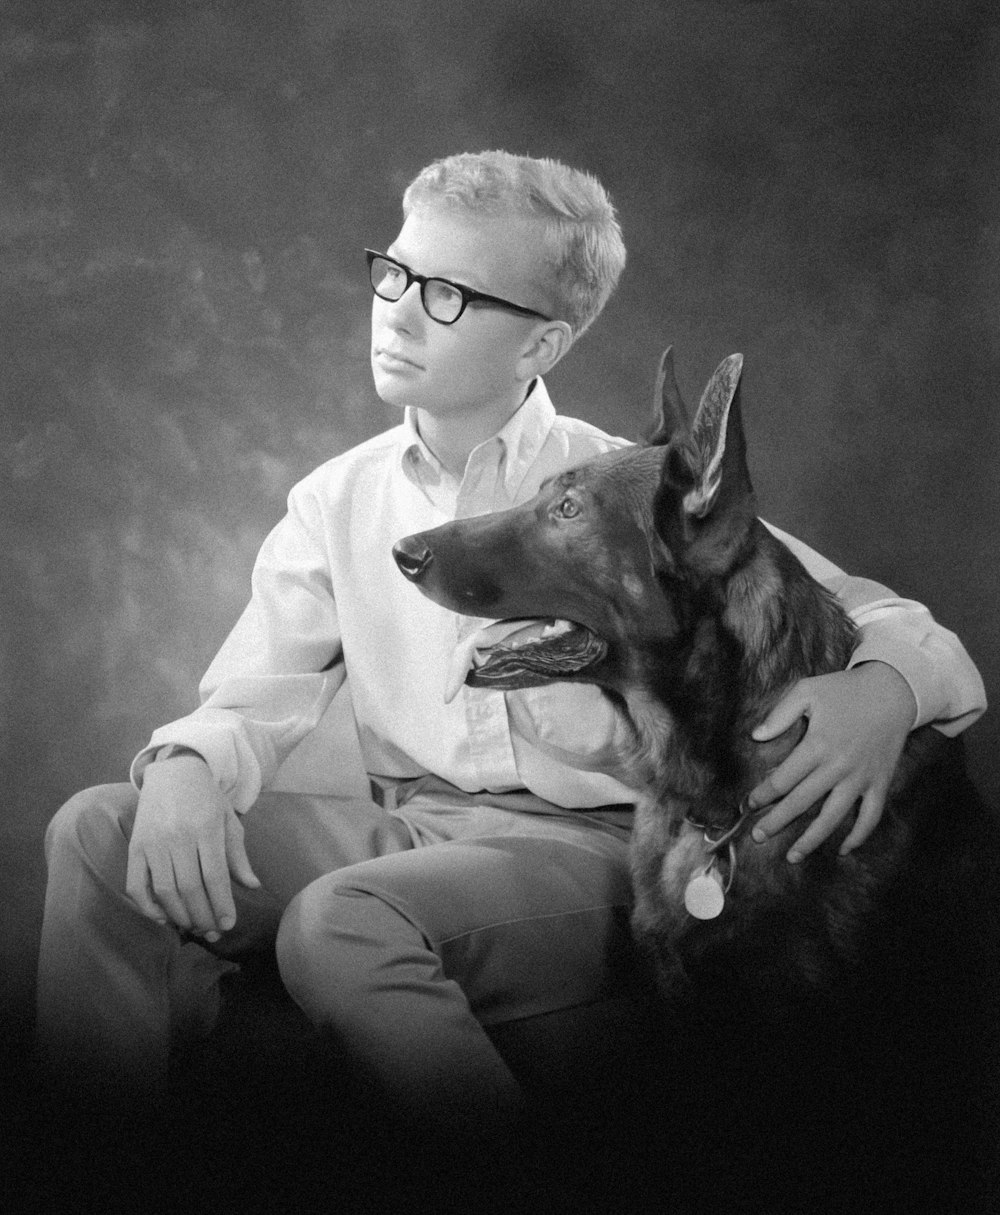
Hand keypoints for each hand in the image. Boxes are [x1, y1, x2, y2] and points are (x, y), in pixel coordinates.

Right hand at [126, 755, 260, 940]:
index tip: (228, 924)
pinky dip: (147, 907)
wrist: (173, 772)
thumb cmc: (206, 798)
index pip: (214, 876)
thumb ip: (238, 854)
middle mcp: (178, 837)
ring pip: (164, 890)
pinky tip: (164, 917)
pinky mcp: (135, 847)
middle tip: (212, 931)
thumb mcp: (228, 820)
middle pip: (189, 888)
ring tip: (194, 927)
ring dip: (179, 916)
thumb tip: (252, 885)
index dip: (221, 904)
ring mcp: (153, 843)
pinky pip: (136, 885)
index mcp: (206, 829)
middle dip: (202, 916)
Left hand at [747, 662, 915, 862]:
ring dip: (811, 840)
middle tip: (758, 836)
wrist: (893, 691)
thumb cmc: (844, 690)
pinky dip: (858, 836)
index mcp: (817, 746)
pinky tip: (842, 849)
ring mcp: (860, 779)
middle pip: (801, 803)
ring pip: (833, 818)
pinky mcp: (879, 783)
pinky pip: (870, 817)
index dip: (763, 794)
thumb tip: (755, 736)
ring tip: (792, 857)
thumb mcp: (807, 690)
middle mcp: (838, 767)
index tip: (749, 803)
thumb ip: (779, 714)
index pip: (783, 779)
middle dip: (776, 822)